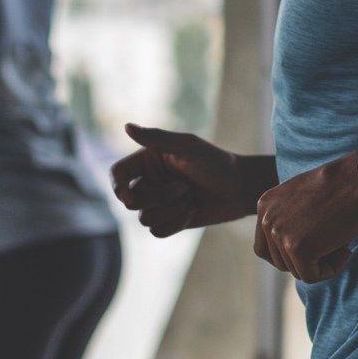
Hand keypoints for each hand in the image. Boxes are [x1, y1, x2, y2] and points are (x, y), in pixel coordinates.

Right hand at [111, 124, 266, 237]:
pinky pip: (157, 232)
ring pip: (144, 219)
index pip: (118, 174)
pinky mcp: (169, 221)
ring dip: (170, 211)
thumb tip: (126, 126)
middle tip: (184, 187)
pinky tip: (192, 211)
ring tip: (191, 198)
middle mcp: (150, 181)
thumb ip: (157, 138)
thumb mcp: (188, 146)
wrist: (240, 188)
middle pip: (131, 201)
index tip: (128, 197)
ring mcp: (159, 203)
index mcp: (148, 160)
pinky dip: (176, 223)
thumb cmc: (216, 162)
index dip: (118, 187)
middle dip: (158, 198)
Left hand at [254, 153, 357, 282]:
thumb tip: (290, 253)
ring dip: (321, 262)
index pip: (265, 249)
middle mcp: (266, 219)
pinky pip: (311, 276)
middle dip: (307, 259)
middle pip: (280, 262)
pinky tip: (345, 250)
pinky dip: (331, 270)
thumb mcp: (302, 197)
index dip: (290, 255)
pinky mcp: (297, 248)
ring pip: (296, 271)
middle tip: (333, 240)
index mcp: (265, 205)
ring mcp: (280, 234)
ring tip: (339, 240)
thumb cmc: (340, 186)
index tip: (314, 245)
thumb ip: (288, 219)